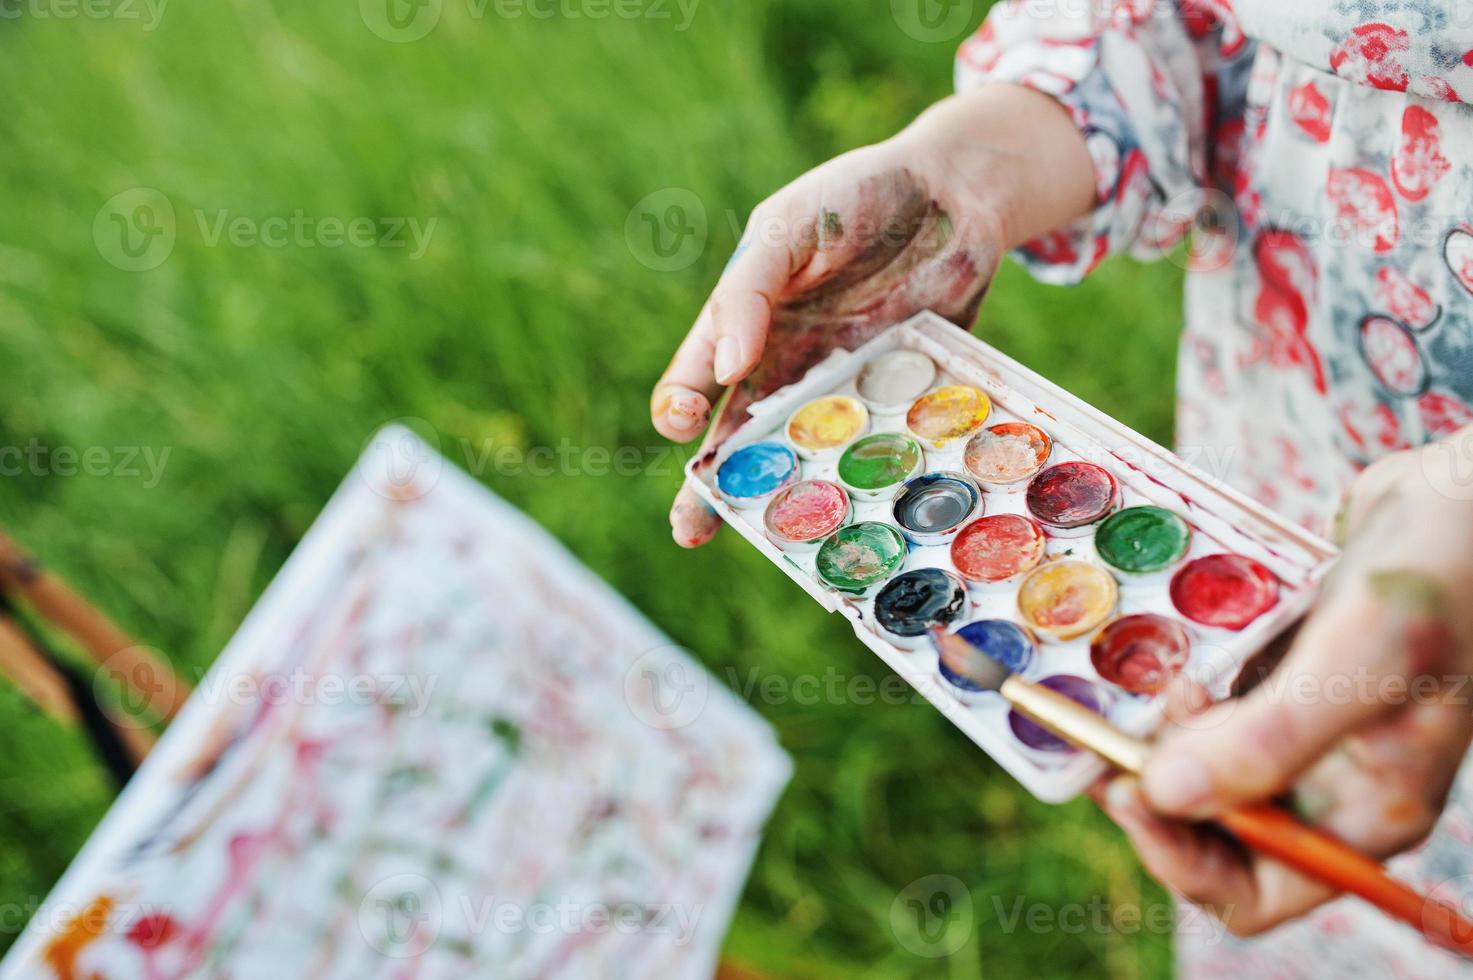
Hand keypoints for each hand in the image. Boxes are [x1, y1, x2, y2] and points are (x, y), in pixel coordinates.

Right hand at [649, 84, 1094, 546]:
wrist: (956, 192)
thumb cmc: (855, 195)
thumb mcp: (788, 226)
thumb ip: (751, 289)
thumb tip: (730, 367)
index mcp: (747, 325)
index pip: (696, 379)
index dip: (681, 407)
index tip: (684, 424)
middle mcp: (787, 367)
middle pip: (738, 439)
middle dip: (710, 487)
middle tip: (689, 530)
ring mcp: (843, 390)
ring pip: (804, 457)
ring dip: (787, 499)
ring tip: (771, 540)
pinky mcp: (898, 400)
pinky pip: (877, 446)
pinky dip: (867, 480)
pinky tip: (862, 512)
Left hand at [1098, 429, 1472, 935]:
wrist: (1461, 493)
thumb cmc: (1442, 574)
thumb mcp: (1363, 657)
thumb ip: (1269, 738)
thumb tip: (1164, 797)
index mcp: (1365, 812)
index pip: (1253, 892)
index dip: (1176, 857)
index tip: (1124, 786)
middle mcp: (1332, 785)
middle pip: (1211, 832)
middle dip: (1155, 787)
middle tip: (1117, 724)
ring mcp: (1307, 731)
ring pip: (1201, 766)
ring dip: (1160, 735)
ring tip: (1161, 676)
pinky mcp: (1285, 679)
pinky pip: (1211, 705)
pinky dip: (1178, 686)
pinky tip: (1175, 648)